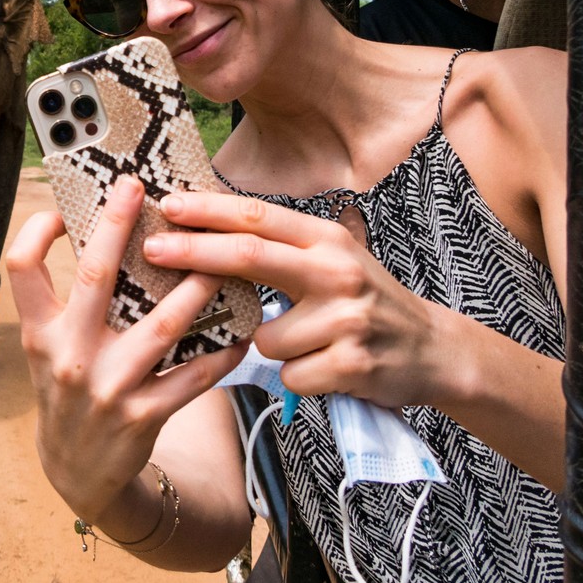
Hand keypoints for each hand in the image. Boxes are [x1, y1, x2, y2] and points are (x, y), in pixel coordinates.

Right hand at [4, 176, 247, 524]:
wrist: (77, 473)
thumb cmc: (68, 393)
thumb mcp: (51, 351)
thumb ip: (68, 305)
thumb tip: (111, 237)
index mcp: (41, 334)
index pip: (22, 266)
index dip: (38, 228)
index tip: (65, 204)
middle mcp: (69, 356)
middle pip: (94, 275)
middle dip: (118, 224)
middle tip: (139, 186)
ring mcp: (108, 387)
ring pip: (163, 323)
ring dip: (196, 286)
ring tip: (220, 258)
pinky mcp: (145, 415)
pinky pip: (195, 375)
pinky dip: (223, 350)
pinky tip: (243, 330)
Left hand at [147, 191, 462, 409]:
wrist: (431, 350)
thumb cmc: (364, 301)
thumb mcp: (332, 259)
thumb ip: (281, 247)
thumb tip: (207, 229)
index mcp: (327, 239)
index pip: (258, 218)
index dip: (209, 210)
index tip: (167, 204)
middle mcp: (337, 271)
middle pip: (249, 257)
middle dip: (193, 252)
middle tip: (151, 249)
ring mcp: (346, 318)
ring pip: (265, 338)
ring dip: (270, 348)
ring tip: (308, 345)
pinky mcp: (352, 365)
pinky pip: (290, 376)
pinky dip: (298, 378)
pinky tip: (326, 370)